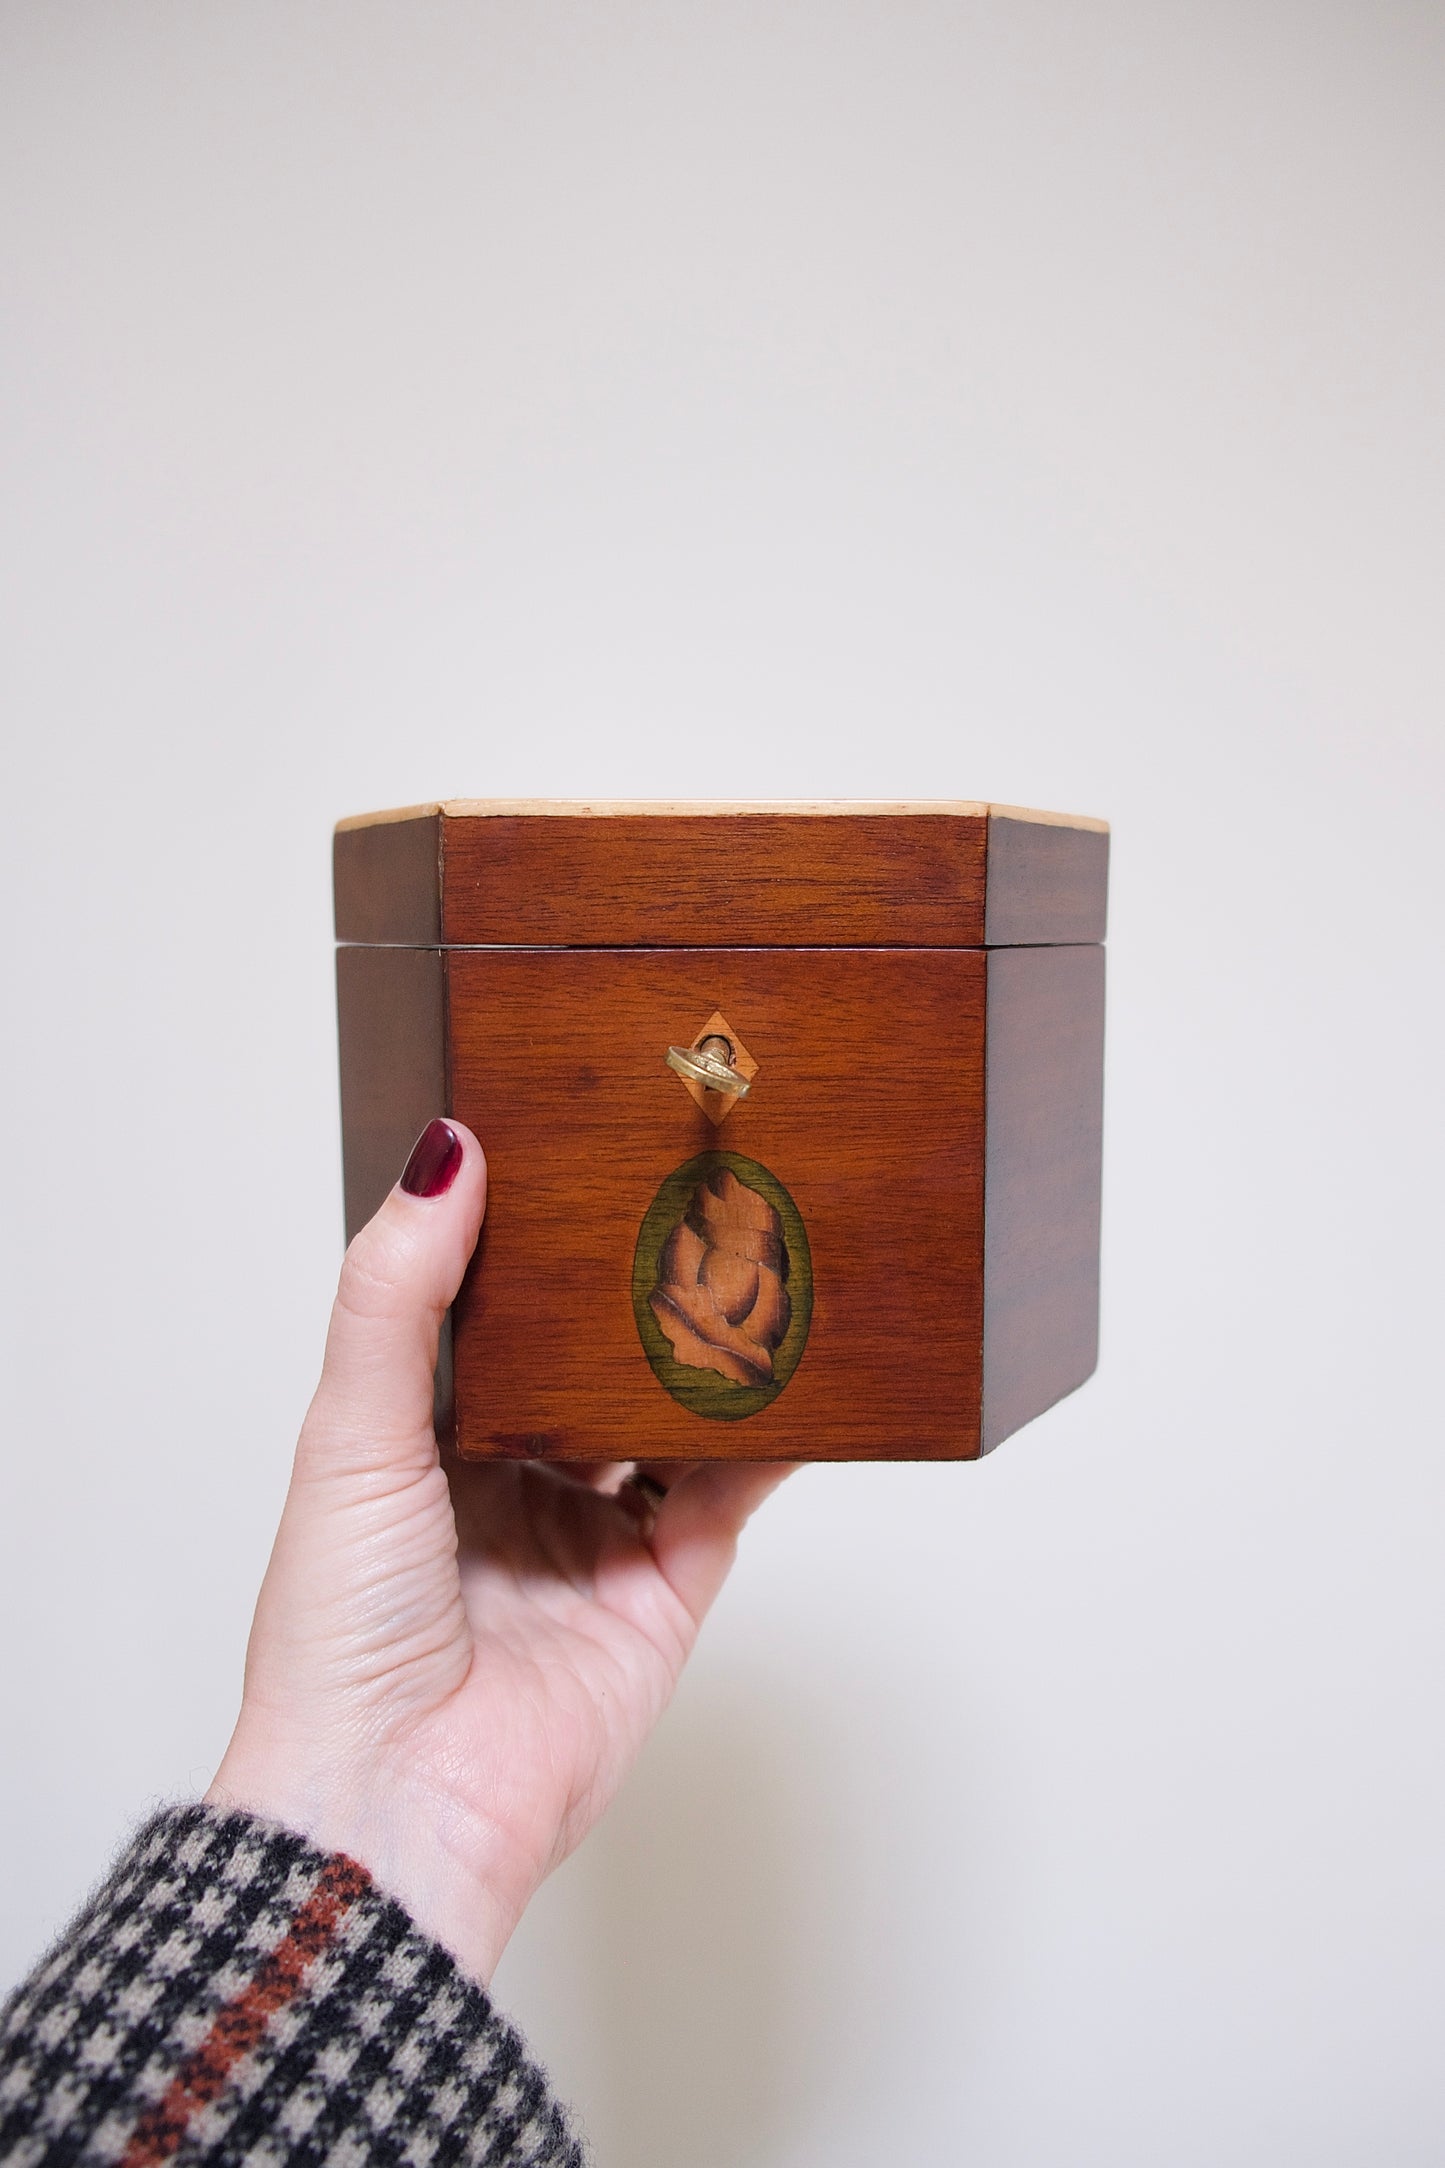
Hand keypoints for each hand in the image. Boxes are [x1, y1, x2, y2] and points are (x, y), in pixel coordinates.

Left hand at [207, 1120, 792, 1983]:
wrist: (398, 1801)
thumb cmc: (339, 1630)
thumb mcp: (351, 1431)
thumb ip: (397, 1294)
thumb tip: (447, 1150)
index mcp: (423, 1442)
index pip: (490, 1316)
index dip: (530, 1242)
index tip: (580, 1152)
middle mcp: (512, 1484)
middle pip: (591, 1363)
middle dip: (636, 1290)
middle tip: (689, 1188)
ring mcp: (594, 1538)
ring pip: (670, 1419)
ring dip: (709, 1350)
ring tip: (756, 1252)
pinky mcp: (664, 1592)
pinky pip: (729, 1494)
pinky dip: (771, 1435)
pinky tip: (804, 1368)